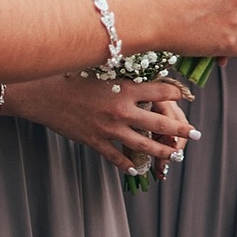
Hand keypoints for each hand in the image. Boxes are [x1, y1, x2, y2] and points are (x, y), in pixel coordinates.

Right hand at [22, 72, 193, 172]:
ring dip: (162, 151)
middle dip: (180, 129)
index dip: (175, 93)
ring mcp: (109, 129)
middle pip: (159, 123)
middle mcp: (121, 110)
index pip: (160, 92)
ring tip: (175, 154)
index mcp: (123, 89)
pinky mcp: (95, 141)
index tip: (183, 95)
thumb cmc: (68, 76)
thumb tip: (138, 69)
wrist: (42, 94)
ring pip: (143, 145)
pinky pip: (116, 157)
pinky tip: (136, 167)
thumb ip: (120, 73)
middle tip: (195, 133)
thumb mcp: (99, 69)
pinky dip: (128, 164)